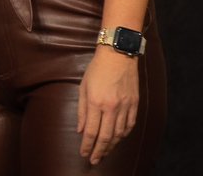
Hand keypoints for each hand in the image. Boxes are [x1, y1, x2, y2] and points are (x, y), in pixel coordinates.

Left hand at [77, 46, 140, 163]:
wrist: (118, 55)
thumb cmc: (96, 69)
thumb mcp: (83, 87)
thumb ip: (82, 110)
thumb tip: (80, 130)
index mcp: (96, 103)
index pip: (91, 131)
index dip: (87, 145)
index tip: (84, 154)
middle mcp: (111, 107)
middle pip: (106, 137)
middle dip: (99, 151)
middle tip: (94, 160)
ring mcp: (125, 107)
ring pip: (119, 134)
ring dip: (111, 146)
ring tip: (104, 153)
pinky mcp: (134, 105)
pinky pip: (129, 125)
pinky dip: (123, 135)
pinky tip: (117, 139)